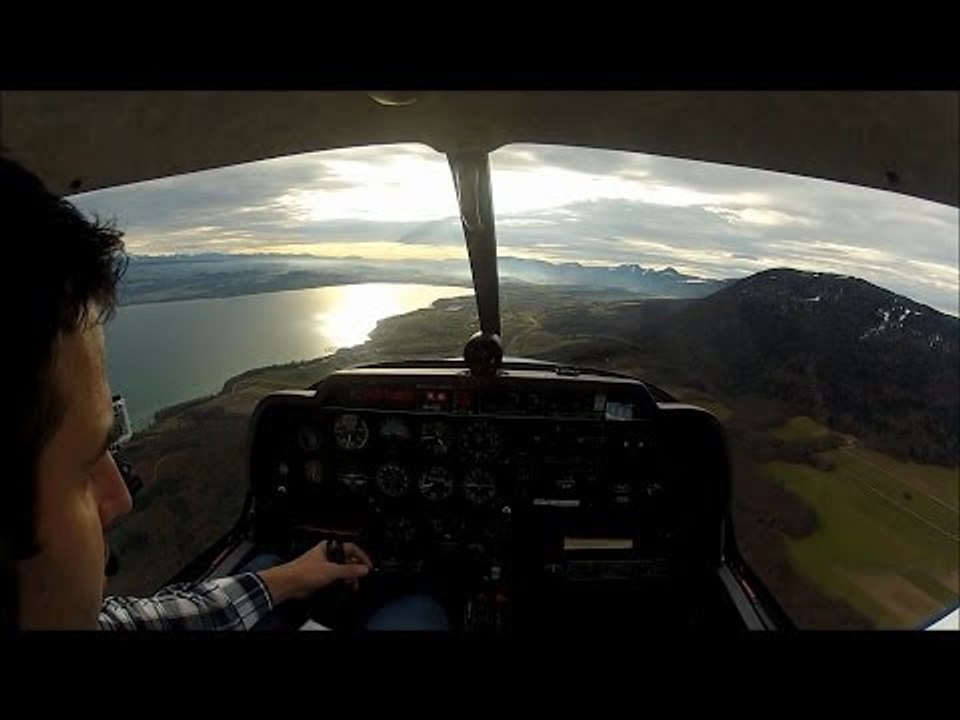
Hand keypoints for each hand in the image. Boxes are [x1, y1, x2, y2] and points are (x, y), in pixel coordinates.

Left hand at [258, 540, 372, 603]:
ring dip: (348, 577)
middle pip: (347, 559)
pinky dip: (341, 582)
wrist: (289, 584)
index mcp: (329, 547)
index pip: (351, 548)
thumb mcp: (331, 571)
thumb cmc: (303, 572)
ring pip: (342, 569)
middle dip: (355, 569)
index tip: (368, 566)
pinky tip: (344, 587)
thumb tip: (363, 569)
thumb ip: (349, 570)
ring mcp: (324, 565)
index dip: (361, 556)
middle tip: (361, 577)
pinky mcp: (321, 576)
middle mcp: (327, 554)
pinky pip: (336, 577)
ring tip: (353, 585)